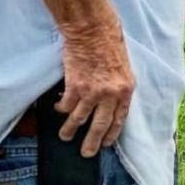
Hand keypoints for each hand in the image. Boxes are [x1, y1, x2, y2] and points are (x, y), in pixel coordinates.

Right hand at [56, 19, 134, 157]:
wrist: (93, 30)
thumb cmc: (110, 44)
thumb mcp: (123, 67)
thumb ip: (118, 86)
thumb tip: (111, 103)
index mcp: (126, 90)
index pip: (120, 118)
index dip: (112, 133)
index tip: (107, 143)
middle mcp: (110, 95)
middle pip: (100, 125)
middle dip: (92, 142)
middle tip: (86, 153)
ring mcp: (91, 92)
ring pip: (79, 119)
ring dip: (70, 130)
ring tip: (66, 136)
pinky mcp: (74, 87)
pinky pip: (66, 105)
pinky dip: (61, 109)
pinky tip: (58, 109)